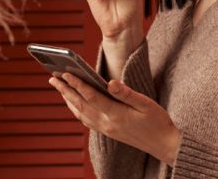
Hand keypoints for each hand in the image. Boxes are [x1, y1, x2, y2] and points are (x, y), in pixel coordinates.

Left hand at [49, 73, 182, 165]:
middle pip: (80, 104)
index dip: (76, 83)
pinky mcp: (108, 132)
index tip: (65, 73)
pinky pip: (86, 120)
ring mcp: (106, 129)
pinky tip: (73, 102)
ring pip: (80, 113)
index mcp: (116, 115)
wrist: (164, 145)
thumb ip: (126, 93)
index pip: (90, 96)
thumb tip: (110, 82)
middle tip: (52, 77)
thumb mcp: (146, 103)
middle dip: (65, 90)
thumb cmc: (158, 122)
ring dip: (68, 99)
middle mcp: (107, 124)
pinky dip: (76, 109)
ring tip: (59, 87)